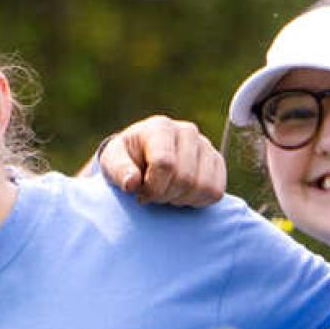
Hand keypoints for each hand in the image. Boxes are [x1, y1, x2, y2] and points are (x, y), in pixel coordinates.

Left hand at [88, 116, 226, 207]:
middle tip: (152, 196)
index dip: (153, 187)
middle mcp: (187, 132)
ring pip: (203, 187)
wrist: (141, 156)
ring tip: (166, 193)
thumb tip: (131, 183)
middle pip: (185, 178)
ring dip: (181, 200)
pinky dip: (198, 201)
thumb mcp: (112, 161)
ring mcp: (206, 145)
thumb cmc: (126, 158)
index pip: (165, 163)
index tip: (140, 194)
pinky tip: (181, 195)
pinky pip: (216, 191)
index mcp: (160, 128)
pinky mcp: (217, 161)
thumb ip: (119, 170)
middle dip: (165, 196)